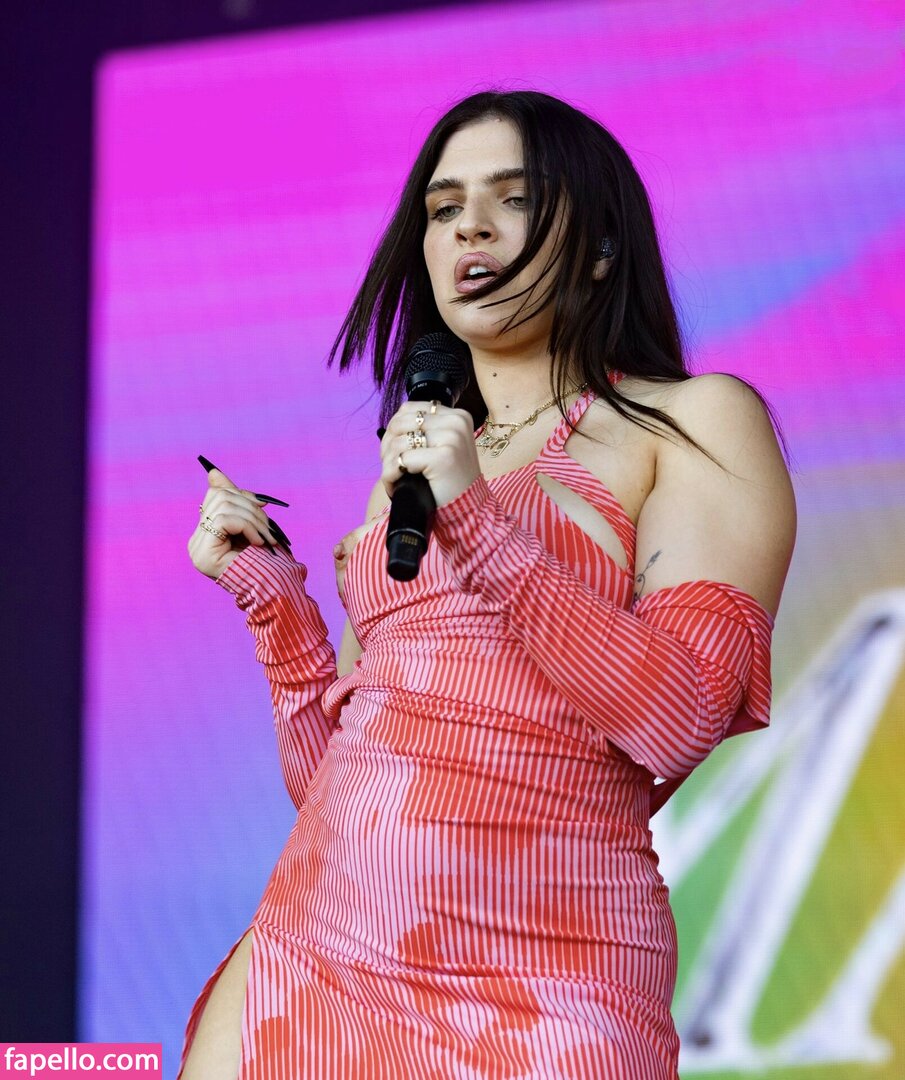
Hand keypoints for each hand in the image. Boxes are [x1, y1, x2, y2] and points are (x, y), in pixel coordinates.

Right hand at [187, 465, 280, 579]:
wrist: (272, 591)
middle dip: (251, 507)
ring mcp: (197, 547)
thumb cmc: (265, 560)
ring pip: (224, 506)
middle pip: (220, 497)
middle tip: (270, 527)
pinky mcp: (204, 553)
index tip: (262, 504)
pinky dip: (247, 526)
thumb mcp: (250, 524)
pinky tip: (258, 542)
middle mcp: (197, 540)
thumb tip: (214, 472)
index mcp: (206, 533)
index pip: (216, 495)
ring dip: (253, 519)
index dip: (241, 494)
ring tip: (267, 538)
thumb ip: (235, 501)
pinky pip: (224, 520)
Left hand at [380, 402, 480, 507]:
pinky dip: (391, 476)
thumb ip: (426, 430)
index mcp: (456, 415)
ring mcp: (452, 438)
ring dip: (388, 464)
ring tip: (394, 478)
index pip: (408, 409)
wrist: (469, 510)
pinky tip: (396, 487)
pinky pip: (401, 460)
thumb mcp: (444, 446)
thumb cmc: (451, 481)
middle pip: (400, 424)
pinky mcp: (443, 457)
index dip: (394, 430)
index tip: (394, 451)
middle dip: (387, 447)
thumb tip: (392, 425)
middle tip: (391, 466)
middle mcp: (456, 422)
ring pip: (398, 442)